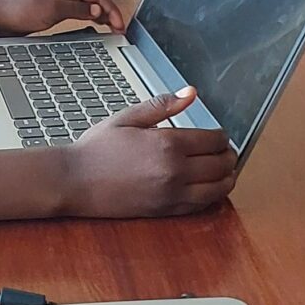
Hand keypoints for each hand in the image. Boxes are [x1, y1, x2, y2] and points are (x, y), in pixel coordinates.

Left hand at [0, 0, 125, 35]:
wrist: (1, 17)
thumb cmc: (19, 10)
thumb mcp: (50, 10)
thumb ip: (74, 9)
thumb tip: (95, 10)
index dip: (112, 10)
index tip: (119, 24)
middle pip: (97, 0)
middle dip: (111, 13)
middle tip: (121, 30)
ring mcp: (64, 0)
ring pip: (91, 6)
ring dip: (104, 17)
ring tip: (114, 30)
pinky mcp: (59, 9)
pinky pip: (82, 12)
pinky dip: (93, 19)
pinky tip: (99, 26)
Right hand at [62, 87, 236, 217]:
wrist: (76, 181)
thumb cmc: (98, 148)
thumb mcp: (127, 117)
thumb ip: (162, 105)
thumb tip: (190, 93)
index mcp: (167, 144)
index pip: (213, 140)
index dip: (221, 135)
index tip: (219, 133)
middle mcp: (175, 171)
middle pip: (221, 165)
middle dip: (228, 155)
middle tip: (225, 149)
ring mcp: (173, 194)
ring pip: (218, 189)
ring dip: (227, 177)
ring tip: (223, 168)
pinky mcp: (167, 211)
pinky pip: (202, 205)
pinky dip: (213, 195)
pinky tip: (208, 186)